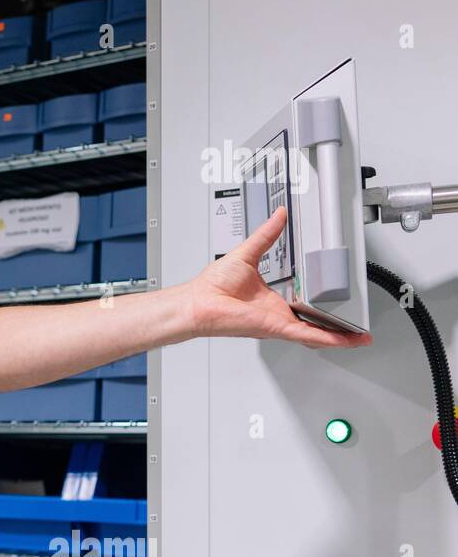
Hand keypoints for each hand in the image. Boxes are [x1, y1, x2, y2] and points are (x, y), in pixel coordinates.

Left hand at [182, 205, 372, 348]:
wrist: (197, 302)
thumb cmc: (212, 286)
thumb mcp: (247, 254)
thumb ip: (266, 236)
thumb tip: (278, 216)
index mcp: (272, 300)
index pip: (303, 304)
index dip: (322, 304)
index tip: (339, 299)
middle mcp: (277, 314)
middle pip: (314, 323)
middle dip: (337, 326)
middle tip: (358, 326)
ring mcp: (278, 323)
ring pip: (316, 333)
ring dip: (339, 336)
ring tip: (359, 338)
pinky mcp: (275, 327)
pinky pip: (307, 334)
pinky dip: (328, 338)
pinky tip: (345, 340)